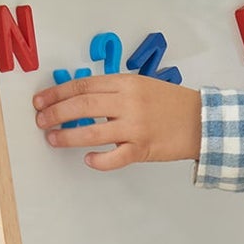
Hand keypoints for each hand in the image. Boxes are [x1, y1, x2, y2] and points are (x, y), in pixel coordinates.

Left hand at [32, 72, 202, 171]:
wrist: (202, 121)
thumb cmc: (172, 104)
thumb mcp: (141, 85)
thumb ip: (114, 90)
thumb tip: (80, 99)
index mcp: (126, 83)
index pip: (83, 85)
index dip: (57, 93)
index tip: (41, 101)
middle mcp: (129, 102)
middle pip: (82, 105)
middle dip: (56, 113)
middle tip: (42, 119)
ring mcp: (136, 126)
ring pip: (93, 131)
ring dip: (68, 136)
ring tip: (53, 138)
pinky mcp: (143, 148)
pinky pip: (115, 157)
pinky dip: (99, 160)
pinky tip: (88, 159)